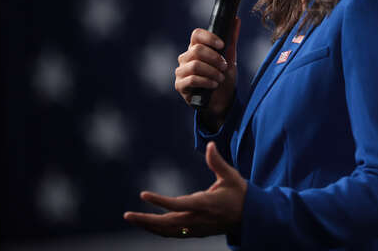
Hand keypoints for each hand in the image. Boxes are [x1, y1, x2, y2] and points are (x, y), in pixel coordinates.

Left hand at [123, 141, 246, 237]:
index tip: (143, 195)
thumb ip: (217, 162)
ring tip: (132, 218)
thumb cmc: (240, 194)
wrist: (250, 218)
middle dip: (146, 220)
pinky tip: (148, 225)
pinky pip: (173, 233)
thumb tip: (210, 145)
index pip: (178, 204)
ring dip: (149, 226)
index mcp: (205, 204)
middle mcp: (198, 219)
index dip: (160, 201)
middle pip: (167, 223)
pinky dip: (158, 230)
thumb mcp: (231, 176)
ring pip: (168, 231)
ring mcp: (196, 228)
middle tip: (127, 215)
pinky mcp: (196, 232)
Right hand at [175, 18, 240, 122]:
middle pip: (196, 50)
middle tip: (224, 66)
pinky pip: (191, 79)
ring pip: (195, 65)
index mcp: (196, 48)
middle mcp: (186, 58)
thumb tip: (236, 19)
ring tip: (220, 78)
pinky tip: (214, 85)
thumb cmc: (224, 78)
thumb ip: (231, 39)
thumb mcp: (230, 58)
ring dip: (212, 72)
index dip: (209, 38)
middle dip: (215, 58)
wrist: (223, 101)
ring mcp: (181, 71)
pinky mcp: (180, 85)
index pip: (196, 34)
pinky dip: (206, 81)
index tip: (222, 45)